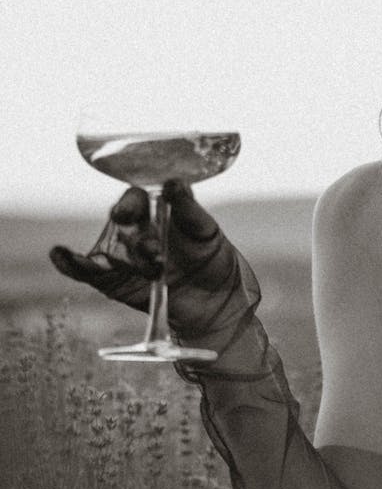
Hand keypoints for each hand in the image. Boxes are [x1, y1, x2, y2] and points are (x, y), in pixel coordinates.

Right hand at [49, 181, 259, 337]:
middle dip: (136, 237)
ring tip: (155, 273)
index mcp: (154, 206)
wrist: (215, 303)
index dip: (132, 204)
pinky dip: (71, 263)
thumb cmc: (212, 259)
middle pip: (122, 224)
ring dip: (130, 262)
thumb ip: (189, 209)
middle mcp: (133, 227)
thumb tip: (174, 184)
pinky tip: (60, 255)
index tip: (134, 213)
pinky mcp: (112, 280)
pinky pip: (87, 270)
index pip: (136, 197)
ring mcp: (121, 253)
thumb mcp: (207, 232)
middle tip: (154, 253)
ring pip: (113, 250)